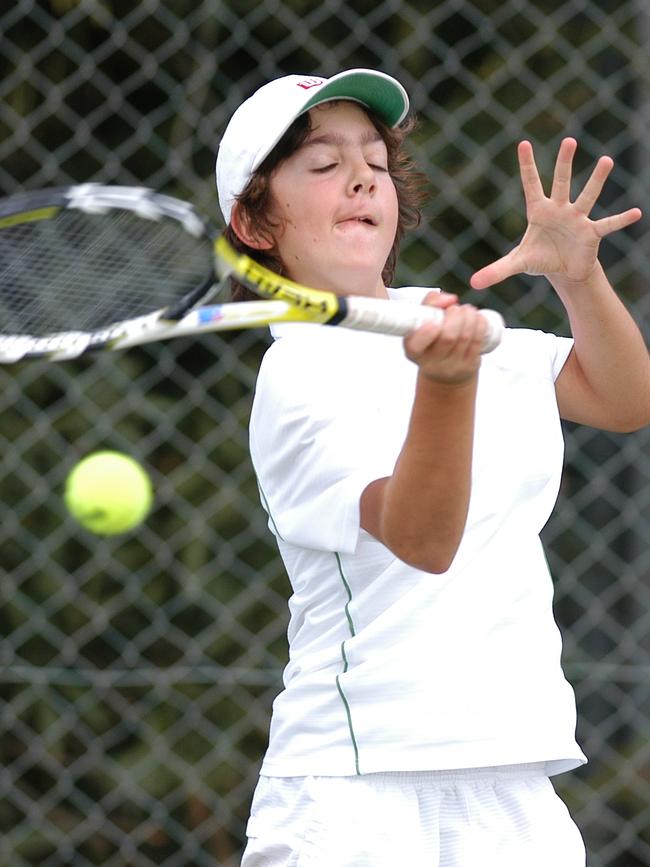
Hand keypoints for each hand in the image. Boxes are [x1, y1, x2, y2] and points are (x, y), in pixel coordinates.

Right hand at [404, 291, 485, 384]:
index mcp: (414, 351)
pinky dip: (480, 325)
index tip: (434, 323)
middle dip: (456, 316)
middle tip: (456, 308)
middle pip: (448, 337)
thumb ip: (431, 303)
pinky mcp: (469, 366)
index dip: (425, 334)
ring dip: (470, 317)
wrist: (445, 369)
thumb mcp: (424, 321)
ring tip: (467, 310)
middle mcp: (431, 363)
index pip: (415, 346)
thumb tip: (450, 299)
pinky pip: (477, 342)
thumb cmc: (433, 338)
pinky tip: (477, 317)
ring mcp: (452, 367)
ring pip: (465, 337)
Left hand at [470, 138, 641, 289]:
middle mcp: (560, 209)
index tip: (523, 143)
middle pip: (561, 182)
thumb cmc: (540, 259)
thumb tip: (473, 283)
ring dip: (596, 180)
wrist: (564, 270)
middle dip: (564, 163)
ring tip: (606, 161)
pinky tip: (636, 213)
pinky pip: (607, 225)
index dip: (527, 166)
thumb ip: (496, 270)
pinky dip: (621, 220)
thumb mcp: (517, 264)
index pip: (531, 184)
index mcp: (539, 211)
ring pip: (587, 196)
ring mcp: (577, 219)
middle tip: (569, 141)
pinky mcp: (591, 233)